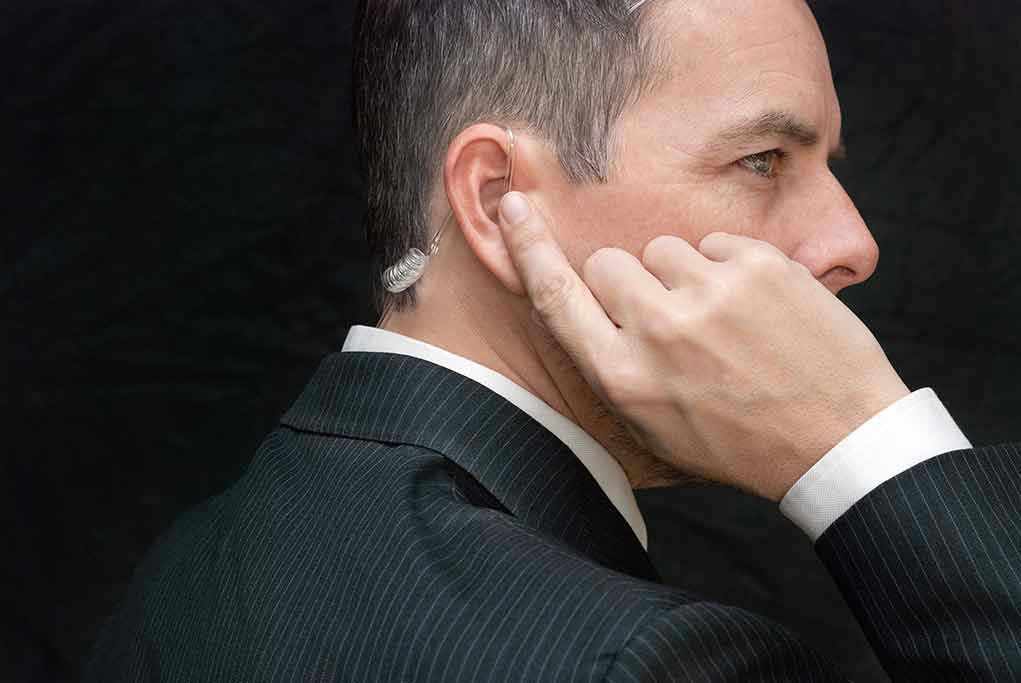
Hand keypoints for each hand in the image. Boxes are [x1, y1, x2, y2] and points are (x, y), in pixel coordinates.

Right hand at [497, 191, 909, 501]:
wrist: (838, 439)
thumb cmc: (738, 440)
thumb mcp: (654, 426)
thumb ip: (611, 365)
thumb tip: (584, 301)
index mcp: (624, 377)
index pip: (555, 297)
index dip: (528, 248)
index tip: (514, 207)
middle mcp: (657, 331)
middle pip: (608, 264)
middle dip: (630, 283)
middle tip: (669, 317)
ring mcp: (710, 293)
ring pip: (662, 248)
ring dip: (682, 275)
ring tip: (722, 320)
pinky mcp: (757, 265)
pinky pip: (714, 242)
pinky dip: (728, 267)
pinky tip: (755, 309)